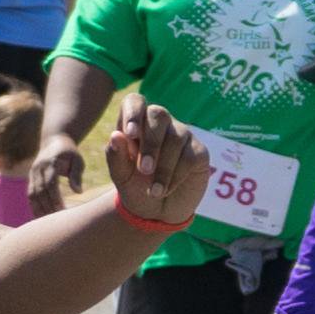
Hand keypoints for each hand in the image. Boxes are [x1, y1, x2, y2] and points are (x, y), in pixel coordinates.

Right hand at [27, 134, 84, 216]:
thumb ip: (77, 175)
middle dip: (46, 207)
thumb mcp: (77, 160)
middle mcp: (38, 169)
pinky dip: (34, 206)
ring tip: (45, 223)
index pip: (50, 184)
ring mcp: (32, 173)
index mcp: (50, 163)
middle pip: (40, 191)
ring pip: (32, 194)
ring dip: (37, 209)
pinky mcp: (30, 178)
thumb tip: (78, 192)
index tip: (62, 210)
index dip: (55, 198)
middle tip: (55, 221)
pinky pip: (30, 194)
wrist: (53, 141)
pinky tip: (39, 218)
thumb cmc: (70, 153)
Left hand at [103, 92, 208, 224]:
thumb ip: (116, 156)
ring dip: (163, 168)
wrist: (156, 211)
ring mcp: (181, 135)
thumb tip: (116, 135)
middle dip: (150, 143)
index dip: (133, 112)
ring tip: (154, 191)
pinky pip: (189, 156)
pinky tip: (165, 189)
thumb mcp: (121, 176)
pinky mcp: (198, 151)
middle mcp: (160, 124)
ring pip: (175, 138)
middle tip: (144, 170)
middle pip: (158, 115)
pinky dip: (176, 176)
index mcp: (136, 124)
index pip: (135, 101)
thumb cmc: (134, 187)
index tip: (130, 134)